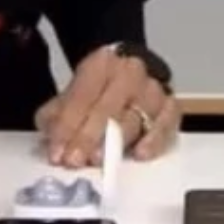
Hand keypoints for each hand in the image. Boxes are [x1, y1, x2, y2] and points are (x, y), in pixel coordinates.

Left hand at [35, 47, 179, 165]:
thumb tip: (51, 138)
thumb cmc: (97, 91)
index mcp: (102, 63)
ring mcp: (154, 89)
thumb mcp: (72, 94)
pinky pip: (166, 123)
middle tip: (74, 160)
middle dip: (88, 137)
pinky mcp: (172, 107)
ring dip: (116, 142)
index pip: (82, 95)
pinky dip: (154, 139)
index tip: (56, 152)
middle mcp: (131, 72)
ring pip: (136, 117)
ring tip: (99, 160)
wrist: (129, 74)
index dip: (67, 125)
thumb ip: (57, 115)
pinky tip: (140, 153)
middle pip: (108, 107)